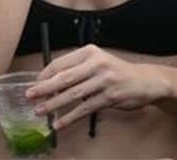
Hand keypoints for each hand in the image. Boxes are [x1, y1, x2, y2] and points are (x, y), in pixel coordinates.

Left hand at [27, 44, 171, 129]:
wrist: (146, 81)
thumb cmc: (116, 72)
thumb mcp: (97, 62)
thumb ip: (76, 69)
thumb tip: (49, 81)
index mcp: (89, 52)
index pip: (61, 63)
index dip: (45, 75)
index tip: (34, 84)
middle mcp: (96, 64)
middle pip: (64, 78)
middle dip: (44, 88)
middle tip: (30, 96)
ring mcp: (104, 81)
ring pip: (73, 94)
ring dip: (54, 104)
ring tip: (41, 111)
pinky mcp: (110, 97)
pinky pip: (85, 109)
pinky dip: (71, 117)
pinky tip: (60, 124)